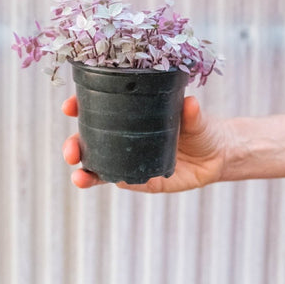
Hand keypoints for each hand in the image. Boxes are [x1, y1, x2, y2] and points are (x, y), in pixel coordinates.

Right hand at [62, 95, 231, 192]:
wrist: (215, 156)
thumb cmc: (201, 128)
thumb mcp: (196, 118)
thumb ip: (191, 114)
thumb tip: (190, 102)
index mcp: (131, 115)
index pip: (99, 108)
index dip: (80, 106)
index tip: (69, 106)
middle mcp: (124, 137)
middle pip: (90, 140)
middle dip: (74, 145)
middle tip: (70, 150)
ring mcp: (130, 159)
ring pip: (99, 165)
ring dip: (84, 170)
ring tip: (77, 175)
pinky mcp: (140, 180)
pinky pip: (121, 180)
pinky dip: (108, 181)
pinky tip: (98, 181)